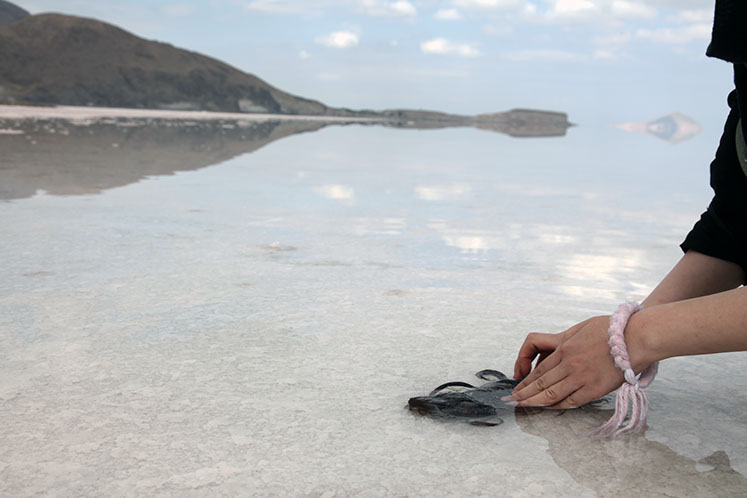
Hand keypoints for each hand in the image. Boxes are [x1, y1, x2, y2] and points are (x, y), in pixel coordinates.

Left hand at [507, 316, 625, 408]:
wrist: (637, 337)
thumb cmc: (612, 329)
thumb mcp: (581, 328)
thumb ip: (566, 340)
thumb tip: (557, 349)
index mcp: (564, 348)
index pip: (539, 369)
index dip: (525, 381)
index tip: (516, 388)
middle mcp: (569, 364)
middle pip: (540, 384)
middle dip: (524, 394)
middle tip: (512, 401)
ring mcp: (581, 378)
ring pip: (551, 394)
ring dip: (535, 402)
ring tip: (524, 407)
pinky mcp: (595, 389)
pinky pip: (571, 401)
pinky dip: (557, 406)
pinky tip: (548, 409)